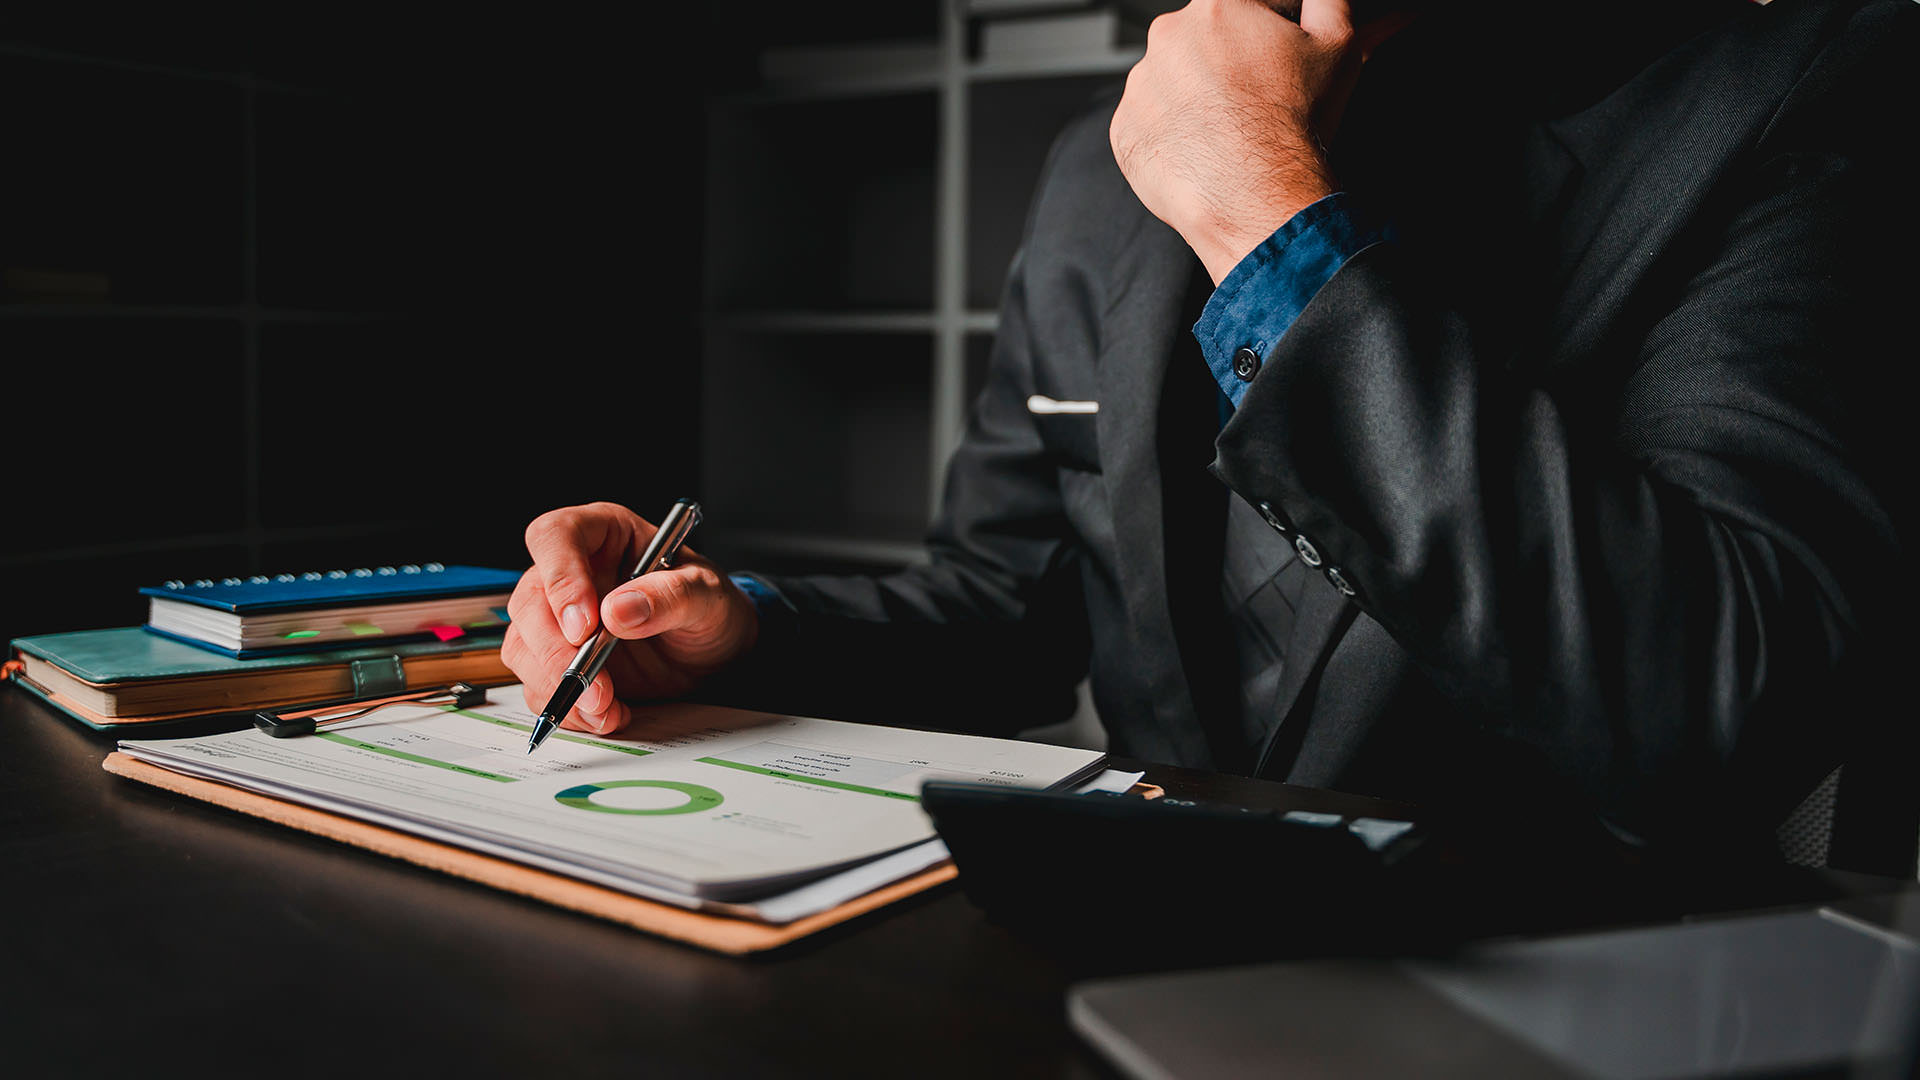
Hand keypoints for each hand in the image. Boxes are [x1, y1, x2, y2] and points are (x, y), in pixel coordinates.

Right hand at [501, 501, 759, 735]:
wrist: (714, 651)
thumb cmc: (709, 606)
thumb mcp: (708, 595)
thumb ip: (671, 596)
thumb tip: (617, 611)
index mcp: (604, 534)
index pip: (555, 536)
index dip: (560, 579)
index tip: (585, 625)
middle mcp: (572, 572)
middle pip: (529, 601)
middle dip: (556, 651)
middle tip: (595, 685)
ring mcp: (559, 617)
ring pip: (524, 647)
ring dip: (557, 685)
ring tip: (606, 708)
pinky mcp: (560, 659)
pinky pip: (539, 684)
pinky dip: (567, 707)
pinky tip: (606, 714)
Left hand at [1109, 0, 1407, 282]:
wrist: (1256, 195)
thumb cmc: (1293, 124)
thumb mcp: (1337, 44)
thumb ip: (1327, 2)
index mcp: (1216, 4)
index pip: (1250, 7)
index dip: (1274, 33)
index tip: (1281, 59)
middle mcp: (1167, 37)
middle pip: (1206, 43)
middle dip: (1232, 64)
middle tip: (1259, 99)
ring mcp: (1140, 86)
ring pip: (1173, 82)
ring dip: (1199, 98)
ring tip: (1231, 128)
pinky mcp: (1124, 130)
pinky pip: (1149, 124)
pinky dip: (1173, 134)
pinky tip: (1204, 148)